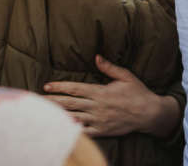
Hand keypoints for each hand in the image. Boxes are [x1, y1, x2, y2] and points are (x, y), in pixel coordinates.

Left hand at [44, 55, 180, 138]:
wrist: (149, 114)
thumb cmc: (137, 92)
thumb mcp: (125, 75)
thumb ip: (109, 67)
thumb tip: (96, 56)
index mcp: (100, 92)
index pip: (75, 88)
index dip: (59, 87)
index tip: (47, 85)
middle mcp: (97, 107)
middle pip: (70, 104)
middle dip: (52, 101)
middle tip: (37, 100)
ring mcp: (99, 120)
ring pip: (74, 118)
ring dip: (59, 116)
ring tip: (44, 115)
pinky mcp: (103, 131)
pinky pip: (85, 132)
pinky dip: (73, 131)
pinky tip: (62, 129)